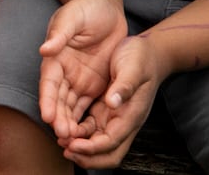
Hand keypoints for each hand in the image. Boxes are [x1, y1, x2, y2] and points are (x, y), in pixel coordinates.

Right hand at [38, 0, 127, 141]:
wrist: (107, 9)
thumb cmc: (86, 9)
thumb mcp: (73, 17)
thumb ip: (61, 33)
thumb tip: (45, 49)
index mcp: (55, 56)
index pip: (49, 82)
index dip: (47, 99)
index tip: (47, 116)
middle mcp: (64, 72)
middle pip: (59, 99)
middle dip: (59, 117)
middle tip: (63, 135)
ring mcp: (79, 79)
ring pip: (71, 106)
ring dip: (70, 122)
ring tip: (72, 140)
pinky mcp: (94, 84)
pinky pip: (87, 105)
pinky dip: (84, 119)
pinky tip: (86, 135)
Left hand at [59, 34, 164, 168]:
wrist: (148, 51)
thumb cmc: (141, 58)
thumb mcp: (132, 67)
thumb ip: (124, 86)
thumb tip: (112, 102)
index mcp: (131, 114)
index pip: (111, 141)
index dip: (92, 147)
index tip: (72, 144)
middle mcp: (123, 120)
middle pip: (107, 152)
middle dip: (86, 156)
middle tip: (65, 149)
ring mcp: (114, 117)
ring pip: (97, 142)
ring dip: (80, 145)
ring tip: (60, 139)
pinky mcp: (105, 110)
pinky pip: (91, 128)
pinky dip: (79, 132)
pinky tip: (65, 126)